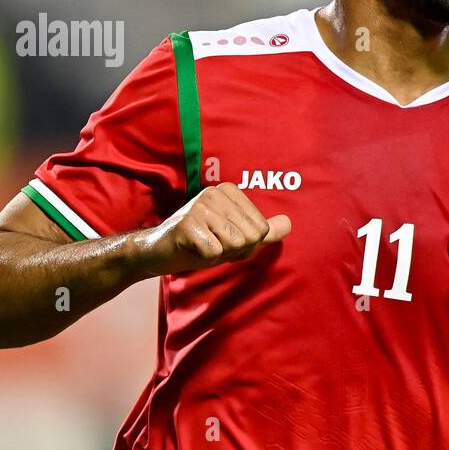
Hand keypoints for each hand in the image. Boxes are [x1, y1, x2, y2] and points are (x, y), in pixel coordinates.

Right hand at [135, 183, 290, 275]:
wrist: (159, 252)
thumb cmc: (201, 243)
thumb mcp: (237, 236)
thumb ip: (264, 230)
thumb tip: (290, 224)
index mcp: (230, 192)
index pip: (261, 229)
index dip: (246, 244)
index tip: (223, 238)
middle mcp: (215, 193)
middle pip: (251, 237)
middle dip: (234, 250)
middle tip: (213, 244)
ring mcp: (200, 206)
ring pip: (235, 244)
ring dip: (220, 253)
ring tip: (203, 245)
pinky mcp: (187, 225)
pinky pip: (215, 252)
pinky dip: (205, 258)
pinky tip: (192, 249)